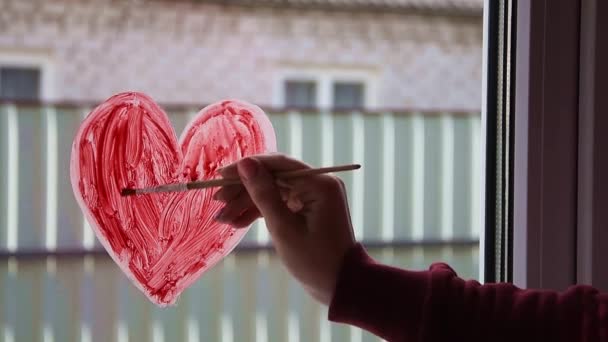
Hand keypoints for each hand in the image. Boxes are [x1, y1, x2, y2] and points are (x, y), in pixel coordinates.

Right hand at [213, 154, 355, 304]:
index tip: (221, 175)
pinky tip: (237, 223)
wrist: (340, 286)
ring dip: (247, 203)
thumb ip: (263, 194)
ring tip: (222, 218)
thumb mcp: (284, 228)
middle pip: (273, 176)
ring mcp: (313, 196)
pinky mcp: (307, 208)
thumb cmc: (315, 260)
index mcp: (320, 183)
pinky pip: (280, 203)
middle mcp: (319, 183)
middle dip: (244, 189)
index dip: (247, 167)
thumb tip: (245, 164)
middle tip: (217, 199)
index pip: (278, 164)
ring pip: (273, 190)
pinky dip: (260, 212)